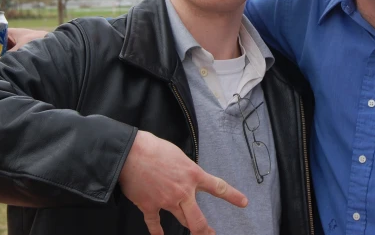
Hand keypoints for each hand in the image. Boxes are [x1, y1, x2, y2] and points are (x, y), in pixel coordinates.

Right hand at [119, 131, 247, 234]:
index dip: (233, 196)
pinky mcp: (149, 206)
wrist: (131, 153)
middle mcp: (183, 192)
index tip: (244, 202)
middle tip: (211, 234)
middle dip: (205, 230)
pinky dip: (157, 232)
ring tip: (194, 234)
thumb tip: (185, 175)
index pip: (218, 187)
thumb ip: (186, 169)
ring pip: (182, 221)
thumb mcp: (179, 155)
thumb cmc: (154, 147)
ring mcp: (166, 201)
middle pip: (198, 219)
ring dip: (188, 228)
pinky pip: (155, 224)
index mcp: (193, 174)